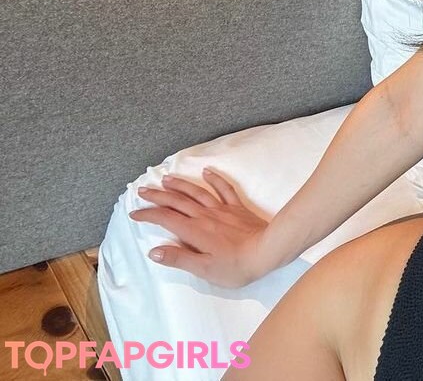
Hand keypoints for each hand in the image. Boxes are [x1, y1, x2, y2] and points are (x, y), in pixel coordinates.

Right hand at [128, 166, 269, 288]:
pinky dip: (214, 179)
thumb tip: (153, 251)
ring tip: (166, 179)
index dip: (148, 215)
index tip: (135, 213)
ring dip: (180, 185)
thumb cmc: (236, 265)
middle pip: (177, 201)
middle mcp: (205, 216)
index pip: (165, 219)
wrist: (268, 250)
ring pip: (197, 192)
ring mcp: (222, 209)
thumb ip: (178, 259)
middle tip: (142, 191)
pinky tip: (207, 171)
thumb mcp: (204, 269)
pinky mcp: (237, 208)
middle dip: (158, 195)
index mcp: (194, 231)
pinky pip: (224, 189)